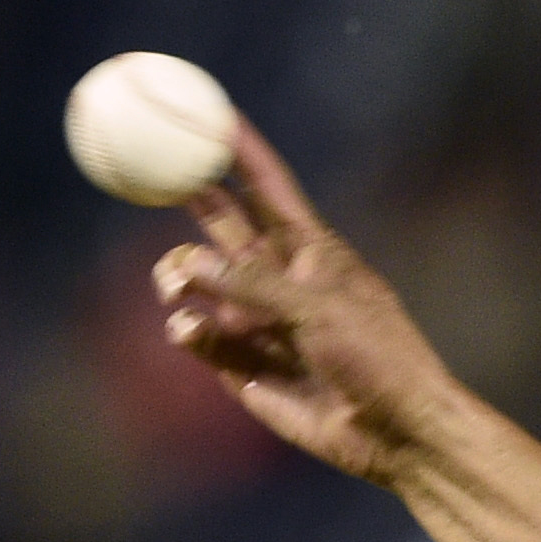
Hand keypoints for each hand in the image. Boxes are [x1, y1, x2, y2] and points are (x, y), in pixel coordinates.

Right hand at [150, 123, 456, 485]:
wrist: (395, 433)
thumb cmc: (377, 359)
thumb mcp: (319, 310)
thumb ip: (252, 284)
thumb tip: (187, 264)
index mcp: (310, 249)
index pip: (266, 184)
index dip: (237, 146)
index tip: (205, 108)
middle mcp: (279, 278)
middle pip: (220, 220)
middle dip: (186, 194)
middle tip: (144, 172)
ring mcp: (256, 320)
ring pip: (194, 278)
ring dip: (177, 272)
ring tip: (181, 284)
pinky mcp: (241, 365)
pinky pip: (196, 333)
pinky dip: (186, 328)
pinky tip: (190, 331)